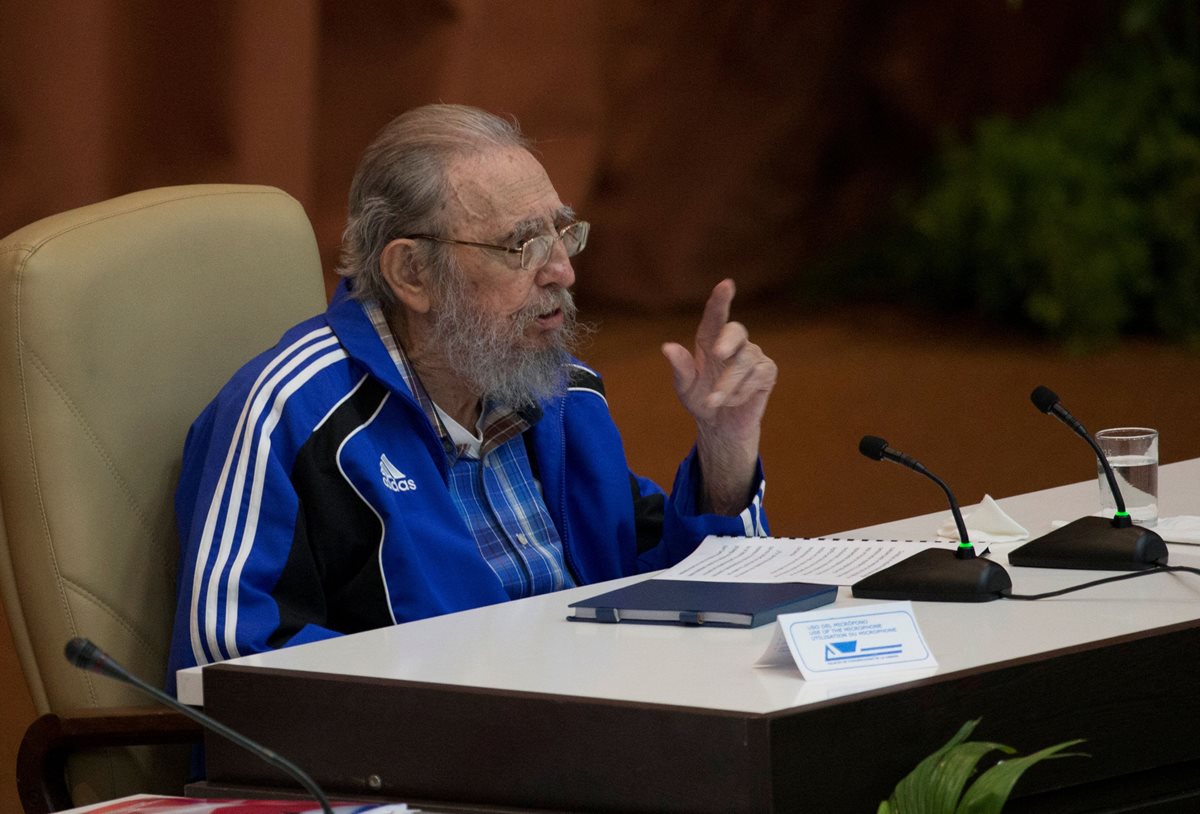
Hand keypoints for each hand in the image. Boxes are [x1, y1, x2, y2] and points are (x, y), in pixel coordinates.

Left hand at [662, 279, 776, 513]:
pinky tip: (733, 401)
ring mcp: (753, 355)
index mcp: (710, 340)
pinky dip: (742, 391)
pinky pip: (758, 376)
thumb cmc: (700, 399)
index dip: (721, 299)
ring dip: (728, 383)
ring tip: (713, 401)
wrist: (721, 426)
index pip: (715, 316)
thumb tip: (667, 347)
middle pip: (736, 331)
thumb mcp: (685, 387)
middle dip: (727, 340)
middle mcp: (733, 343)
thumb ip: (680, 368)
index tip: (726, 284)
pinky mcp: (767, 371)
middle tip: (717, 353)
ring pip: (745, 360)